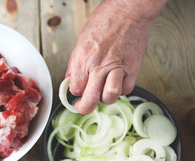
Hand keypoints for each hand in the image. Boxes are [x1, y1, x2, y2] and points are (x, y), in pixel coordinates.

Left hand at [66, 0, 166, 114]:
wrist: (129, 11)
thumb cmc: (105, 21)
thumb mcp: (81, 41)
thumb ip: (75, 63)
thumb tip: (70, 79)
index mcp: (82, 59)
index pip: (75, 89)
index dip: (75, 91)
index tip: (78, 89)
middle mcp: (98, 66)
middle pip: (89, 100)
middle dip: (84, 107)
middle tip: (84, 106)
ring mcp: (116, 69)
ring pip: (108, 98)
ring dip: (104, 99)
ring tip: (102, 92)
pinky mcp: (132, 69)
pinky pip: (125, 90)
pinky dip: (120, 90)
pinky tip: (116, 81)